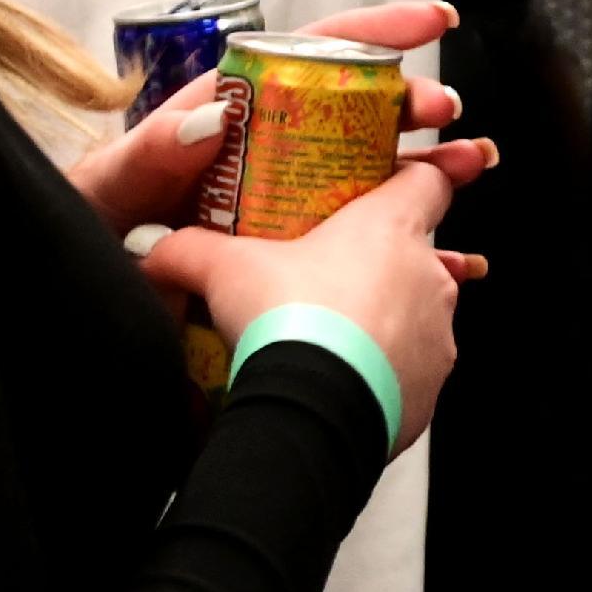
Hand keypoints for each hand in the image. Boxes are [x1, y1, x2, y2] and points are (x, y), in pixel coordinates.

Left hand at [58, 0, 473, 235]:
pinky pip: (370, 247)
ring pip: (378, 173)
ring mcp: (291, 204)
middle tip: (446, 114)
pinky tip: (456, 256)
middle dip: (414, 102)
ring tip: (472, 164)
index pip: (312, 54)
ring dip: (432, 166)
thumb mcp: (108, 191)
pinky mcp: (301, 259)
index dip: (375, 31)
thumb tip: (212, 113)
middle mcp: (272, 153)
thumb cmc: (94, 235)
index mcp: (233, 116)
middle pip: (359, 110)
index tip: (429, 21)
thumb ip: (148, 154)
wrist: (84, 301)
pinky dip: (419, 247)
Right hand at [128, 158, 470, 452]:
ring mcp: (438, 333)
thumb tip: (152, 248)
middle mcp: (429, 275)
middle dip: (375, 265)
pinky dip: (381, 371)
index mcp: (392, 226)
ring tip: (324, 339)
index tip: (380, 191)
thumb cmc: (286, 318)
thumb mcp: (224, 270)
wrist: (314, 410)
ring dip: (380, 321)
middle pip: (413, 253)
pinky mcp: (432, 385)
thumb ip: (188, 249)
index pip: (427, 180)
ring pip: (414, 314)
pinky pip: (411, 369)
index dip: (408, 180)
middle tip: (322, 280)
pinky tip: (337, 380)